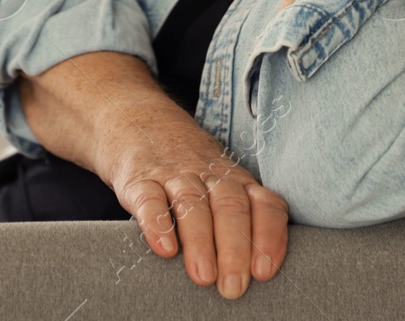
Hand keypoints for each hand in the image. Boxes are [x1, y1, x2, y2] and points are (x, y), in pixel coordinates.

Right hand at [97, 98, 288, 298]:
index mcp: (235, 178)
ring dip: (200, 242)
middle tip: (234, 286)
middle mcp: (208, 174)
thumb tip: (260, 269)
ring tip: (204, 276)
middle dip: (235, 249)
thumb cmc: (185, 163)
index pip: (263, 203)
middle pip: (230, 206)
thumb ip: (241, 215)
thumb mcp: (219, 178)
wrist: (135, 118)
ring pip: (192, 204)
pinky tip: (164, 249)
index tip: (265, 271)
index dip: (268, 235)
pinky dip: (157, 223)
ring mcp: (172, 173)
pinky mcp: (138, 177)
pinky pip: (149, 198)